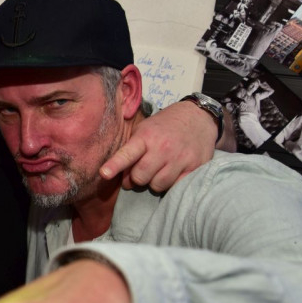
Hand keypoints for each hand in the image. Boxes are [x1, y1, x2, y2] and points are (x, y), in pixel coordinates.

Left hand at [100, 99, 217, 190]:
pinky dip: (170, 184)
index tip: (104, 174)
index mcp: (146, 136)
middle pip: (140, 177)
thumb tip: (122, 176)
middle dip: (136, 178)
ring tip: (157, 171)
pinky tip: (171, 173)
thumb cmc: (164, 125)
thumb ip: (131, 151)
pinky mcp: (194, 167)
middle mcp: (162, 148)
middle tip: (139, 172)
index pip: (127, 154)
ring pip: (157, 185)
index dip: (115, 165)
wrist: (198, 117)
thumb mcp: (144, 129)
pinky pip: (175, 186)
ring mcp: (179, 158)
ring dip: (153, 182)